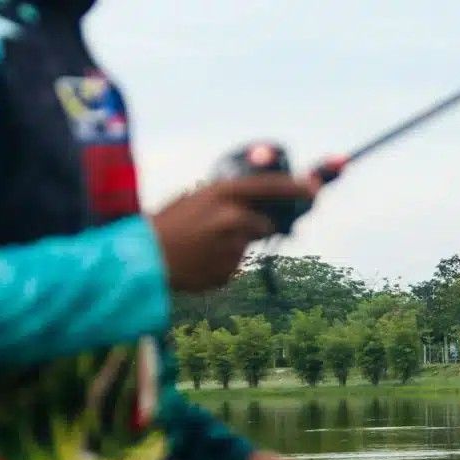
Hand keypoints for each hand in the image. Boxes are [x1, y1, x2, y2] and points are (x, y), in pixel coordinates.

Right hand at [151, 175, 316, 291]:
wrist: (144, 259)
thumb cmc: (168, 225)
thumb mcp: (196, 199)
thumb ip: (228, 199)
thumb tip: (261, 203)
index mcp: (222, 193)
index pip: (270, 186)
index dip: (296, 187)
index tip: (315, 190)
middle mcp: (232, 217)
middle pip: (264, 224)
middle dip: (254, 227)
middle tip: (223, 230)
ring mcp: (232, 246)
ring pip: (247, 246)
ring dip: (233, 246)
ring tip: (201, 246)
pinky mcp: (230, 271)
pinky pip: (235, 265)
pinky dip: (223, 264)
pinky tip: (199, 261)